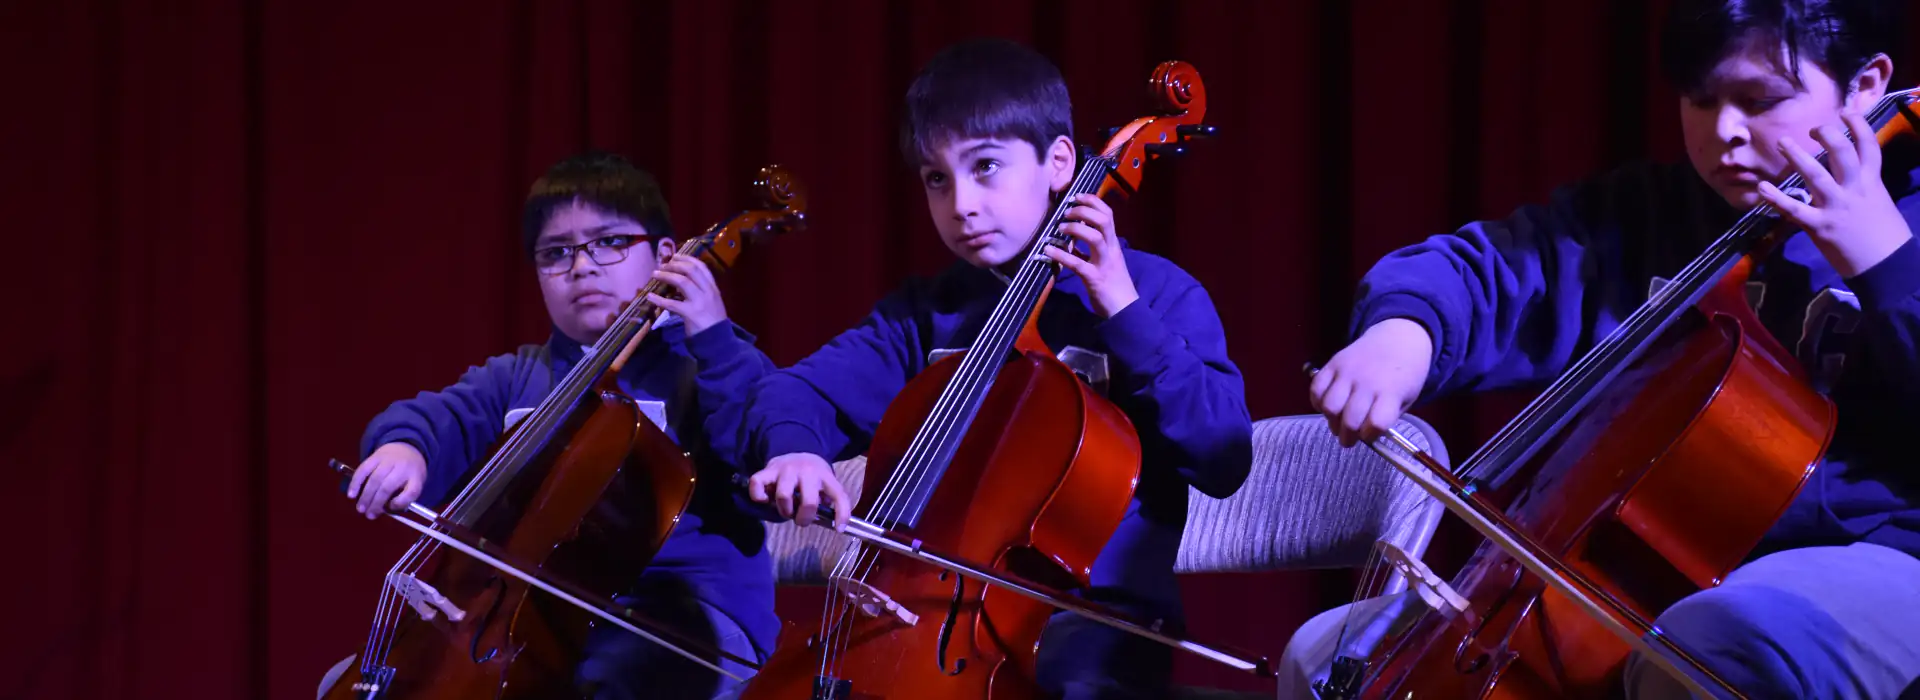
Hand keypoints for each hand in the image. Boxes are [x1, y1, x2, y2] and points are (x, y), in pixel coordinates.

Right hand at [347, 442, 427, 518]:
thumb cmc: (410, 471)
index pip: (412, 491)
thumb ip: (405, 497)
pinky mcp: (375, 456)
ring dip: (365, 496)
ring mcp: (388, 460)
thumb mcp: (416, 483)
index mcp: (416, 476)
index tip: (390, 508)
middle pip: (388, 487)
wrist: (406, 447)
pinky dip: (356, 482)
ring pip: (375, 479)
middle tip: (369, 515)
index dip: (401, 502)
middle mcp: (403, 467)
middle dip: (376, 503)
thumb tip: (387, 509)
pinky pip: (363, 470)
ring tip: (360, 509)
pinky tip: (351, 494)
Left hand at [648, 245, 727, 335]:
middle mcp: (708, 292)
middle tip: (663, 265)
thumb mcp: (712, 301)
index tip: (675, 256)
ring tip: (655, 274)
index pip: (701, 267)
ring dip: (666, 276)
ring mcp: (700, 302)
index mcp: (713, 288)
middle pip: (691, 270)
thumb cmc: (713, 321)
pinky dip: (659, 299)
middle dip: (675, 265)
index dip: (686, 259)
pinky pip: (672, 304)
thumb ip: (701, 290)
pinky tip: (650, 297)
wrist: (718, 340)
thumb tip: (681, 279)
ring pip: (682, 282)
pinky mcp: (690, 314)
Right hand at [746, 453, 850, 530]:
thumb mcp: (826, 484)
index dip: (842, 515)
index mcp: (825, 476)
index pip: (839, 495)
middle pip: (808, 502)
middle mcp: (807, 471)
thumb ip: (827, 501)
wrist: (795, 450)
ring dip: (784, 510)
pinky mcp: (768, 470)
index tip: (839, 529)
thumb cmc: (812, 476)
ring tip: (786, 510)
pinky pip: (757, 484)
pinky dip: (759, 496)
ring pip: (783, 496)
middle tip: (801, 519)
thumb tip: (831, 524)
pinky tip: (766, 499)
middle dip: (804, 518)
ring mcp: (786, 469)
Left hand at [1045, 194, 1138, 317]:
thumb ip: (1092, 248)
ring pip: (1094, 237)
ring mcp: (1104, 263)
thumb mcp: (1105, 261)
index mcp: (1114, 244)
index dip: (1092, 201)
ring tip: (1060, 227)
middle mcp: (1111, 249)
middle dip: (1083, 211)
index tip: (1076, 196)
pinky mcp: (1095, 278)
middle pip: (1103, 220)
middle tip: (1066, 212)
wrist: (1125, 310)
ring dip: (1075, 228)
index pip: (1108, 214)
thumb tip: (1071, 237)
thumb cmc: (1113, 285)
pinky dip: (1060, 255)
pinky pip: (1077, 263)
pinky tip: (1047, 249)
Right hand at [1310, 318, 1432, 446]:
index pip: (1376, 423)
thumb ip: (1387, 417)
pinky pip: (1316, 388)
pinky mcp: (1333, 363)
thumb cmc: (1405, 375)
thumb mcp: (1407, 399)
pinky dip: (1317, 402)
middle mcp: (1368, 382)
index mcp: (1391, 392)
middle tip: (1348, 439)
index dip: (1370, 436)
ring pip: (1329, 406)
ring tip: (1337, 423)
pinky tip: (1326, 406)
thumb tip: (1363, 435)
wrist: (1398, 339)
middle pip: (1350, 420)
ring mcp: (1348, 372)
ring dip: (1331, 421)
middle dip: (1347, 437)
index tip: (1369, 436)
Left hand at [1758, 113, 1914, 277]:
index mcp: (1872, 182)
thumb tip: (1851, 173)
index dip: (1858, 126)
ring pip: (1815, 175)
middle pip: (1842, 153)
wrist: (1887, 266)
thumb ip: (1864, 185)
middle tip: (1813, 128)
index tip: (1846, 112)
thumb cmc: (1885, 235)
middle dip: (1827, 135)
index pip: (1868, 146)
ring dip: (1797, 157)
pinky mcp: (1820, 226)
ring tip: (1782, 142)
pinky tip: (1762, 186)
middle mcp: (1855, 189)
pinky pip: (1794, 209)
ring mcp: (1836, 207)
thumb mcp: (1880, 202)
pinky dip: (1776, 197)